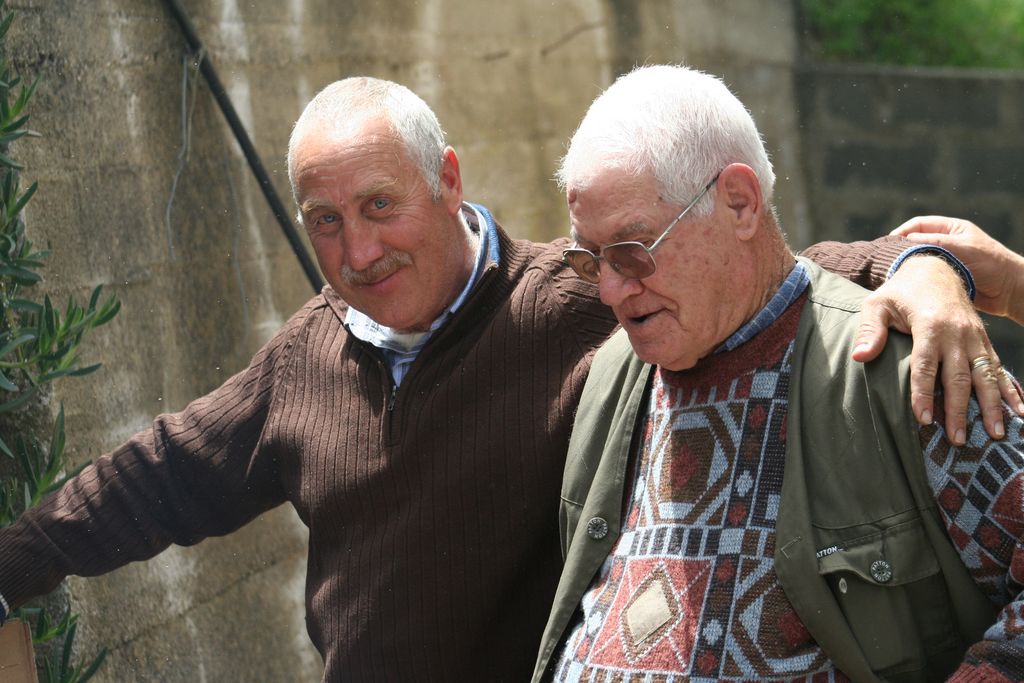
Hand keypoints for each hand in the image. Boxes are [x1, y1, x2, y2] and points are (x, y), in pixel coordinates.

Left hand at [852, 254, 1023, 443]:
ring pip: (985, 376)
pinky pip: (998, 368)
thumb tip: (859, 357)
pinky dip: (1011, 390)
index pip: (926, 366)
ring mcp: (974, 338)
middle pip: (959, 378)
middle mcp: (957, 334)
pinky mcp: (983, 341)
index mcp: (930, 325)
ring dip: (992, 406)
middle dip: (959, 410)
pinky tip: (1020, 411)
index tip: (924, 419)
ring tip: (996, 434)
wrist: (936, 268)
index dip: (924, 394)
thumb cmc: (901, 292)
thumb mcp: (878, 304)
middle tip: (958, 439)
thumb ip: (870, 331)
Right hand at [891, 216, 1023, 323]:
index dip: (903, 231)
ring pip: (918, 260)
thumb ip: (937, 242)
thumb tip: (907, 239)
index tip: (890, 243)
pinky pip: (924, 276)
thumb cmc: (993, 264)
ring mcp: (944, 261)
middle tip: (888, 260)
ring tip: (894, 272)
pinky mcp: (944, 278)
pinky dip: (915, 278)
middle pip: (915, 242)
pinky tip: (907, 284)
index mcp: (951, 229)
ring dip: (907, 265)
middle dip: (901, 249)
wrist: (1009, 291)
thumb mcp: (964, 248)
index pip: (919, 225)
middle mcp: (946, 243)